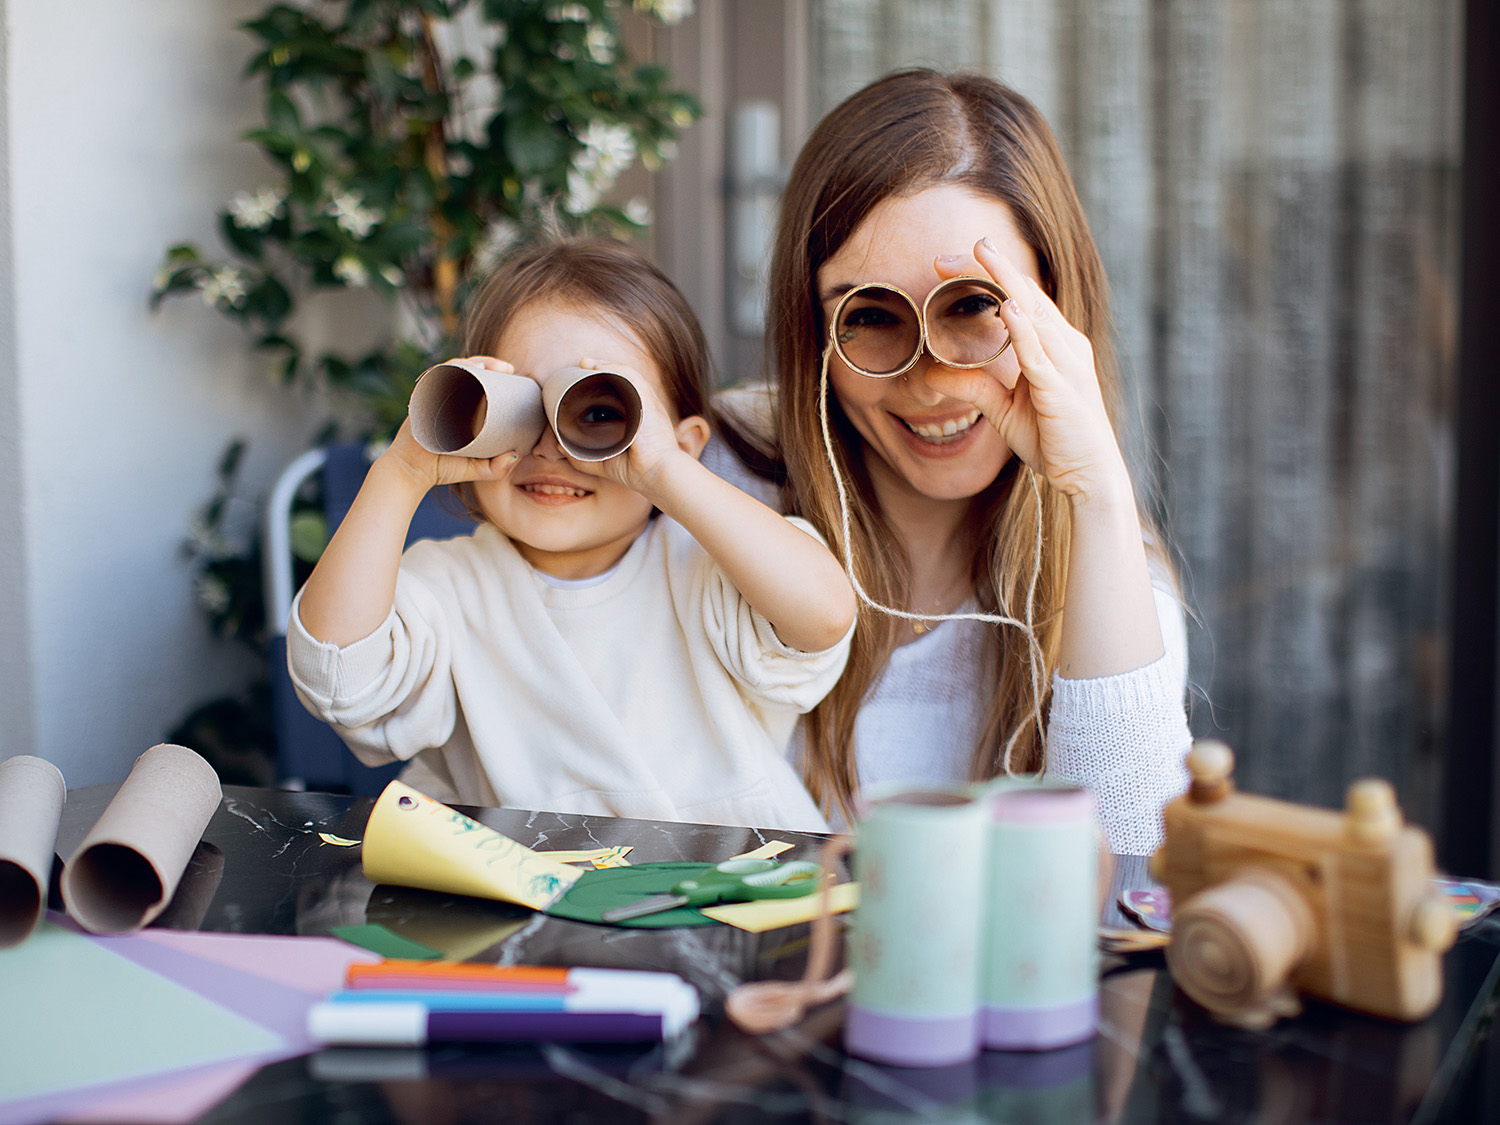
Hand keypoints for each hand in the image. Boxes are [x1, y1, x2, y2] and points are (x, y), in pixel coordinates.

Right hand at [379, 356, 521, 494]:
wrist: (413, 472)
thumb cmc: (443, 468)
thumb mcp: (478, 468)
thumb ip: (498, 467)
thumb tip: (517, 454)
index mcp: (460, 408)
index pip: (478, 384)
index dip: (496, 376)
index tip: (513, 376)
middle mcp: (447, 399)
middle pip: (470, 373)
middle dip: (490, 365)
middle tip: (508, 369)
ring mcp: (434, 396)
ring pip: (456, 370)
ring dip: (476, 362)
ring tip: (494, 366)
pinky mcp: (423, 396)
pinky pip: (437, 374)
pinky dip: (454, 367)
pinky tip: (472, 366)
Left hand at [560, 358, 707, 502]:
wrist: (656, 474)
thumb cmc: (636, 471)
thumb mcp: (604, 462)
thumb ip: (582, 456)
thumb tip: (560, 445)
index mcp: (637, 417)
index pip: (621, 390)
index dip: (604, 380)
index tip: (584, 376)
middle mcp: (643, 406)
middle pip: (623, 378)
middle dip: (603, 367)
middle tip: (582, 364)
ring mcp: (647, 403)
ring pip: (627, 374)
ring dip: (606, 365)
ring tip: (586, 363)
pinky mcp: (649, 403)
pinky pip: (633, 378)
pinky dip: (616, 369)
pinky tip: (600, 367)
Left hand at [929, 240, 1129, 502]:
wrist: (1089, 474)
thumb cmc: (1054, 439)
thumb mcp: (1004, 410)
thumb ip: (975, 388)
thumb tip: (934, 375)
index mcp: (1054, 344)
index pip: (1018, 298)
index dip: (985, 276)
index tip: (947, 264)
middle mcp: (1065, 344)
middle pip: (1023, 293)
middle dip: (987, 268)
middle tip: (946, 254)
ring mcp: (1066, 362)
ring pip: (1033, 312)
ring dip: (1004, 282)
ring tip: (979, 255)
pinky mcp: (1062, 387)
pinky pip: (1040, 352)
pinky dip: (1023, 328)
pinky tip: (1005, 308)